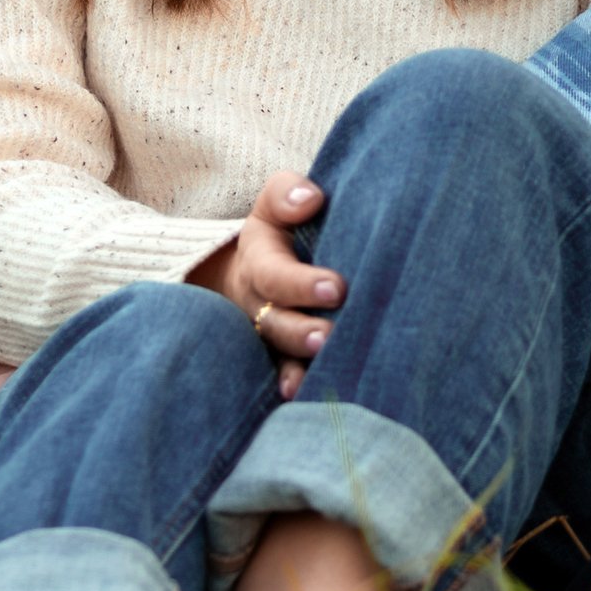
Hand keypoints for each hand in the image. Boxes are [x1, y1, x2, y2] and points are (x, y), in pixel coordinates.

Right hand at [187, 172, 344, 397]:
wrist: (254, 266)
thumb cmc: (281, 229)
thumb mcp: (274, 204)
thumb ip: (286, 194)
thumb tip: (310, 199)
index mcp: (260, 263)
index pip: (276, 275)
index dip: (302, 284)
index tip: (337, 287)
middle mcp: (260, 304)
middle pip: (276, 322)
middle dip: (302, 330)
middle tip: (329, 335)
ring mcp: (269, 333)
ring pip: (280, 352)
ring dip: (300, 362)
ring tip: (325, 362)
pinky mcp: (279, 355)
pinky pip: (282, 372)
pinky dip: (292, 384)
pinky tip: (303, 395)